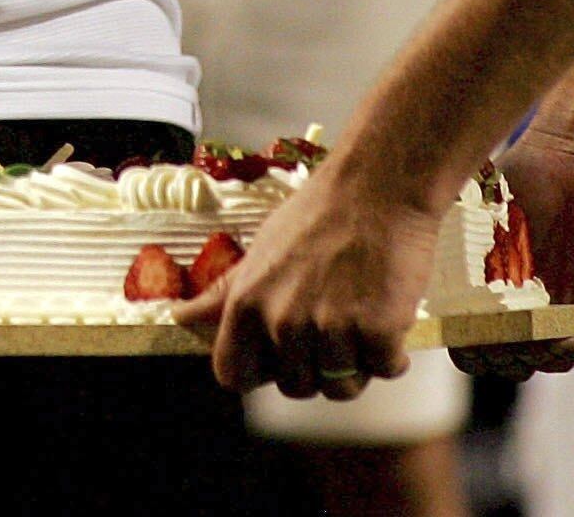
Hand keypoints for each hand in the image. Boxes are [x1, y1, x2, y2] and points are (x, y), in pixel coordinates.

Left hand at [195, 159, 437, 401]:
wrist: (378, 186)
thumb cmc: (319, 213)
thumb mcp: (261, 250)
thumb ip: (225, 293)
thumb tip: (180, 318)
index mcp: (247, 304)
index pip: (234, 374)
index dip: (258, 372)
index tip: (278, 358)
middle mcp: (284, 322)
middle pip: (295, 387)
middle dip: (315, 367)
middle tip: (331, 325)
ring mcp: (331, 330)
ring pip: (342, 387)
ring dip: (356, 364)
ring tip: (360, 321)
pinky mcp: (378, 332)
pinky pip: (385, 370)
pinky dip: (392, 353)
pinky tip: (388, 318)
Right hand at [449, 126, 573, 378]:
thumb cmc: (523, 175)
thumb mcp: (476, 215)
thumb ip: (453, 249)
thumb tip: (414, 285)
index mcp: (504, 287)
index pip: (485, 339)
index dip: (471, 350)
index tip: (461, 345)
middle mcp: (538, 301)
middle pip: (519, 358)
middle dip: (502, 361)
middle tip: (493, 345)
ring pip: (557, 358)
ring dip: (537, 358)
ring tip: (523, 339)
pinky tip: (556, 337)